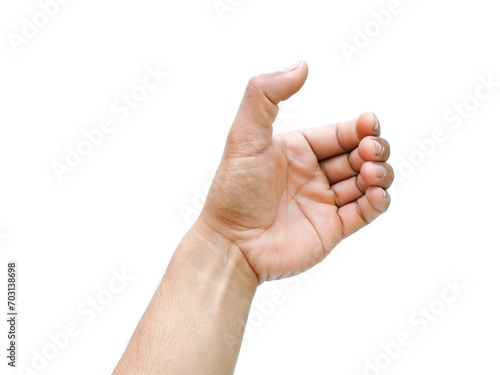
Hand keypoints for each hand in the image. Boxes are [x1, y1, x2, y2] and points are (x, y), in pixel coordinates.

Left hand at [199, 61, 392, 282]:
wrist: (230, 244)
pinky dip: (377, 202)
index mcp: (297, 151)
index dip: (358, 128)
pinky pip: (364, 212)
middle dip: (372, 149)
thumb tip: (301, 66)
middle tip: (370, 151)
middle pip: (357, 155)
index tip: (369, 125)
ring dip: (378, 173)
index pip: (339, 133)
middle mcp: (313, 175)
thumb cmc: (234, 191)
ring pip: (366, 182)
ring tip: (372, 172)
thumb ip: (265, 96)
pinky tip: (377, 194)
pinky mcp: (332, 229)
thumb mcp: (244, 136)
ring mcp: (324, 203)